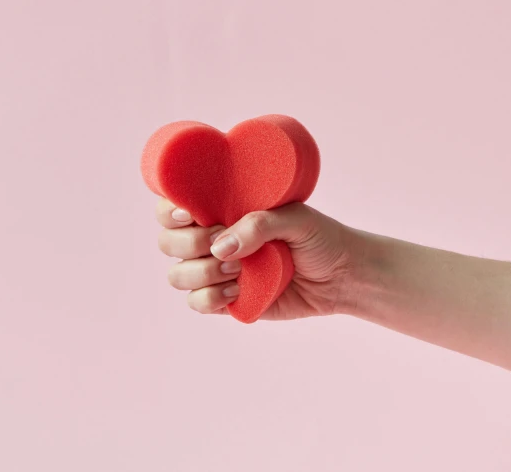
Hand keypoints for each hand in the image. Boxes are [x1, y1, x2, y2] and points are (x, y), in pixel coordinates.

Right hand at [155, 198, 358, 319]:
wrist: (343, 275)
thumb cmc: (320, 237)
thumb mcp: (297, 218)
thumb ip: (261, 224)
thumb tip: (221, 246)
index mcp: (221, 210)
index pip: (172, 207)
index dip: (167, 210)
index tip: (187, 214)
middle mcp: (212, 239)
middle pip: (168, 243)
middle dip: (190, 244)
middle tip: (223, 242)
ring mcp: (216, 271)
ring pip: (178, 275)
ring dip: (202, 273)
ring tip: (239, 269)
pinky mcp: (227, 300)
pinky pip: (198, 303)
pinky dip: (212, 297)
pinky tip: (239, 290)